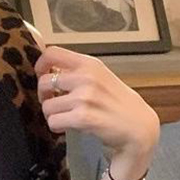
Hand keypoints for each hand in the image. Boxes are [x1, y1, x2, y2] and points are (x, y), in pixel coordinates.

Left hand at [34, 45, 159, 156]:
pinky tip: (68, 126)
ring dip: (52, 115)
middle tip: (55, 104)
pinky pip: (53, 121)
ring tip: (65, 117)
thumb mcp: (101, 78)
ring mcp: (84, 97)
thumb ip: (78, 72)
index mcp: (89, 64)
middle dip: (44, 96)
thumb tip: (48, 70)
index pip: (52, 53)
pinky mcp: (83, 117)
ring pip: (46, 106)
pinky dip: (57, 127)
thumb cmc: (118, 103)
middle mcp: (86, 77)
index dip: (40, 65)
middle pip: (43, 82)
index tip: (42, 76)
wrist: (138, 127)